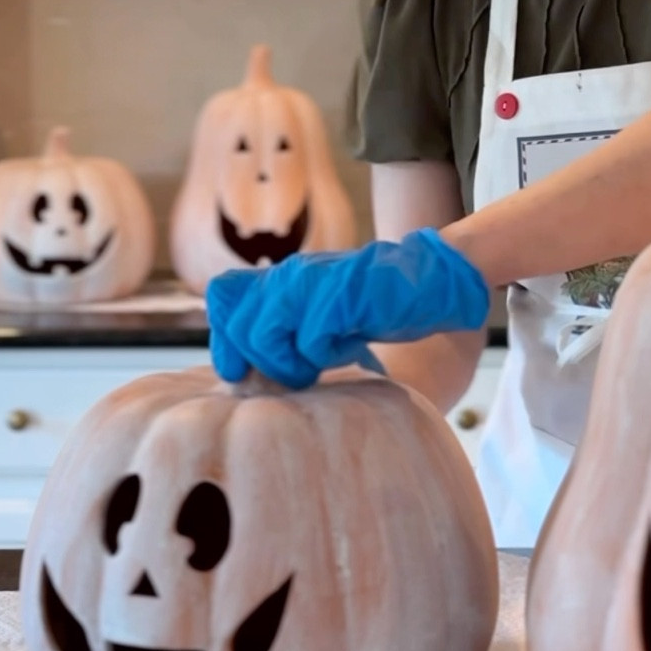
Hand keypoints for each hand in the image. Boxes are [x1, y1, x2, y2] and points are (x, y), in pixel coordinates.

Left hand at [206, 228, 490, 389]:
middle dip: (258, 362)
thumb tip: (250, 374)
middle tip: (292, 374)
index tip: (241, 371)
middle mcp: (289, 276)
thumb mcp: (320, 314)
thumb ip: (286, 330)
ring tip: (319, 367)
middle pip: (236, 324)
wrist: (430, 281)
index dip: (225, 337)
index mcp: (281, 278)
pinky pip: (309, 341)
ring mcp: (312, 283)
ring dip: (288, 364)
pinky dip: (325, 357)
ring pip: (262, 335)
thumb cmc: (374, 307)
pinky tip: (349, 350)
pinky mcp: (340, 297)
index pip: (221, 296)